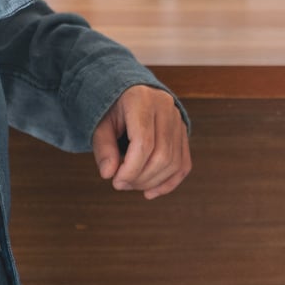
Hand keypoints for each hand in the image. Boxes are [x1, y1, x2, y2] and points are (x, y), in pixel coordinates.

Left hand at [92, 85, 191, 199]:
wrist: (132, 92)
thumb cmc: (114, 109)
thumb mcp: (101, 124)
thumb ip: (104, 148)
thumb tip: (109, 174)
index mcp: (142, 100)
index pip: (144, 142)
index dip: (131, 169)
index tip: (116, 181)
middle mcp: (166, 108)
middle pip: (162, 155)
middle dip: (141, 178)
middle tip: (121, 184)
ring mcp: (178, 120)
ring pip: (174, 162)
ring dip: (153, 182)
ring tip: (132, 184)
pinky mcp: (184, 133)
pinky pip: (184, 164)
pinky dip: (169, 183)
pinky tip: (151, 192)